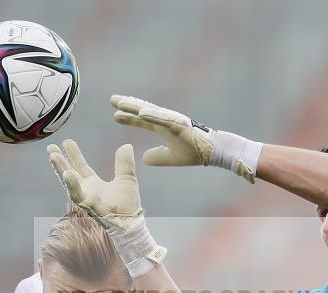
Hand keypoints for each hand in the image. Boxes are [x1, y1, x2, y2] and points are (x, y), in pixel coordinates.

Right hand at [47, 139, 142, 232]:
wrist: (131, 224)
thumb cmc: (128, 205)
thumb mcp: (127, 178)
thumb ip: (124, 163)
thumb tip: (126, 145)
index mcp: (94, 184)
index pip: (81, 166)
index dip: (74, 154)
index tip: (66, 141)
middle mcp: (86, 190)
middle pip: (69, 172)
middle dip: (59, 160)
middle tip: (50, 147)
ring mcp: (85, 198)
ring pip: (69, 182)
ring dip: (60, 169)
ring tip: (53, 155)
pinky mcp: (88, 207)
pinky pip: (77, 195)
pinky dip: (72, 184)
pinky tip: (67, 174)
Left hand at [110, 94, 261, 181]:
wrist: (215, 152)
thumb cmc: (196, 152)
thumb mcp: (172, 158)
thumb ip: (158, 157)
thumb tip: (144, 158)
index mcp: (164, 127)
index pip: (143, 121)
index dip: (129, 118)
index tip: (115, 115)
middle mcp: (167, 120)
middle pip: (144, 110)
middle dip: (128, 105)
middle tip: (112, 99)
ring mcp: (173, 120)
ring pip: (151, 111)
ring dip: (136, 106)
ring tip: (121, 102)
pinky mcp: (180, 124)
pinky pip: (163, 118)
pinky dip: (152, 115)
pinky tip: (140, 112)